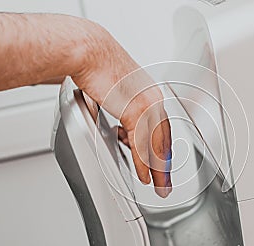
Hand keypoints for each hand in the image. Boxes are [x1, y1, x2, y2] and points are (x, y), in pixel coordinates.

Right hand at [72, 24, 171, 197]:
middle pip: (164, 139)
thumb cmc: (97, 68)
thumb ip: (124, 112)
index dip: (163, 149)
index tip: (164, 164)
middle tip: (166, 183)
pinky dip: (143, 164)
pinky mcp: (135, 111)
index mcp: (151, 94)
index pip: (162, 128)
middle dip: (165, 164)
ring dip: (157, 169)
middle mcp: (153, 99)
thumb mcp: (117, 93)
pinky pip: (141, 145)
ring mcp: (147, 105)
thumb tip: (122, 128)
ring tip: (157, 185)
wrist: (88, 53)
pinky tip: (144, 175)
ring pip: (156, 145)